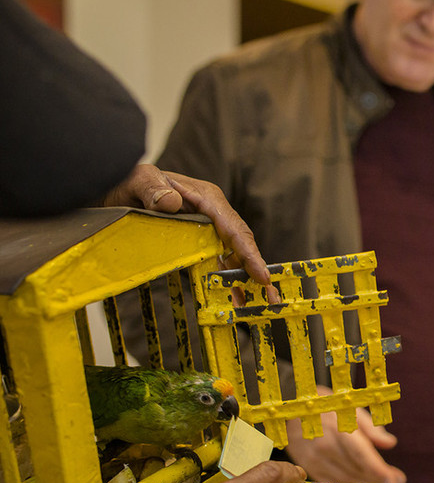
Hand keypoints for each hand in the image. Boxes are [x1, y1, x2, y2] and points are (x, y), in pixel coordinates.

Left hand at [102, 163, 278, 302]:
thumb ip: (152, 188)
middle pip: (240, 243)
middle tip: (272, 295)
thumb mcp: (136, 179)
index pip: (233, 228)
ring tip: (260, 303)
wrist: (111, 188)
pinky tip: (234, 298)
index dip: (248, 253)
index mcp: (205, 197)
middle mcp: (212, 213)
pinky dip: (227, 279)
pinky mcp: (197, 240)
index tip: (261, 275)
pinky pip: (217, 261)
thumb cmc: (125, 180)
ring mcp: (206, 228)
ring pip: (232, 255)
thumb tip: (173, 204)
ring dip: (246, 278)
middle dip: (257, 269)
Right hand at [284, 385, 405, 482]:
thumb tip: (390, 443)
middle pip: (355, 470)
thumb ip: (370, 427)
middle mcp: (325, 447)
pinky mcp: (309, 468)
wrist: (291, 411)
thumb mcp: (350, 407)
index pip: (361, 455)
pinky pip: (333, 482)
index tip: (396, 478)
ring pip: (345, 479)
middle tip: (397, 481)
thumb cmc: (327, 406)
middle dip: (378, 479)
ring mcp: (315, 460)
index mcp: (337, 429)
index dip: (378, 469)